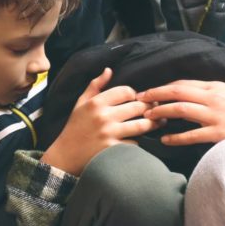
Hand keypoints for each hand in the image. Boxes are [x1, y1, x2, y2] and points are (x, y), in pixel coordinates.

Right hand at [42, 68, 161, 174]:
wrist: (65, 156)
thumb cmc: (75, 127)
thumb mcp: (80, 103)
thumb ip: (95, 86)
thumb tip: (109, 70)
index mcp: (96, 103)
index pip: (126, 91)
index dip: (134, 94)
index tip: (137, 99)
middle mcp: (103, 117)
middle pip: (137, 107)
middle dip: (149, 107)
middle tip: (155, 109)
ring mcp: (109, 134)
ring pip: (141, 125)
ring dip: (153, 123)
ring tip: (159, 122)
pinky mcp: (113, 150)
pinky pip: (135, 143)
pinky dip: (139, 141)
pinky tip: (142, 139)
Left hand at [138, 80, 224, 144]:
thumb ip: (212, 91)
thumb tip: (193, 93)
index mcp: (215, 87)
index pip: (183, 83)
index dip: (163, 87)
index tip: (150, 91)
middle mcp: (212, 98)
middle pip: (177, 92)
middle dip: (155, 94)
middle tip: (139, 100)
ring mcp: (215, 116)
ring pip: (181, 109)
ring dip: (161, 111)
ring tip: (147, 117)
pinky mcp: (219, 133)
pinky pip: (193, 135)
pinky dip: (176, 137)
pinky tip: (166, 139)